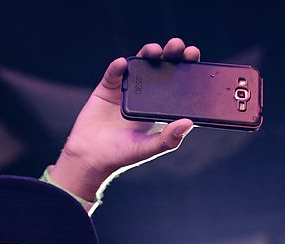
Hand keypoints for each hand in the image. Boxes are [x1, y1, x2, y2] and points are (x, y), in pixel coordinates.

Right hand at [48, 38, 199, 201]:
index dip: (187, 66)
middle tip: (177, 46)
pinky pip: (114, 72)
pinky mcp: (107, 86)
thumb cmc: (121, 154)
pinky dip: (118, 66)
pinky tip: (122, 64)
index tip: (193, 55)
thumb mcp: (148, 148)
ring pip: (141, 63)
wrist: (90, 156)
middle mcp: (146, 93)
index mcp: (160, 106)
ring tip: (154, 51)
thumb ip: (168, 139)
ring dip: (148, 52)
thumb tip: (188, 122)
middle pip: (163, 66)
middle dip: (171, 53)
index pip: (179, 82)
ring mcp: (127, 88)